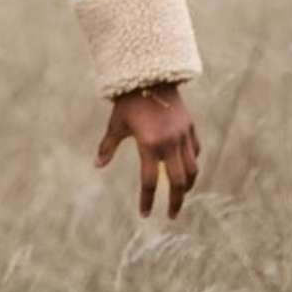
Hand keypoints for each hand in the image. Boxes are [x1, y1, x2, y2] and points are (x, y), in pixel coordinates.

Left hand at [96, 83, 201, 218]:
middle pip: (178, 182)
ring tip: (182, 195)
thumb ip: (108, 147)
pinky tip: (186, 169)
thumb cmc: (128, 102)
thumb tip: (97, 165)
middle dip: (176, 201)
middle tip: (172, 216)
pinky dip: (192, 163)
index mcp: (149, 145)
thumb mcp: (116, 125)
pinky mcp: (190, 127)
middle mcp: (169, 143)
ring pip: (192, 168)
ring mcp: (182, 135)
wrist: (150, 75)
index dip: (147, 201)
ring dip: (187, 185)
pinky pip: (194, 151)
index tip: (145, 215)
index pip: (149, 182)